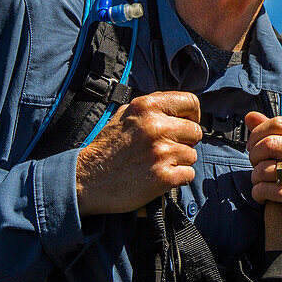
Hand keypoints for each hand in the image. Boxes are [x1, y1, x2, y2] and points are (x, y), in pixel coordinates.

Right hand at [76, 92, 201, 216]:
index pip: (191, 102)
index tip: (186, 124)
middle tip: (166, 149)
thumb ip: (152, 108)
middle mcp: (156, 126)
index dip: (192, 115)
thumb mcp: (125, 114)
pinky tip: (160, 177)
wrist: (86, 179)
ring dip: (179, 162)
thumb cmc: (107, 148)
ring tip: (157, 164)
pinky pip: (189, 174)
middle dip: (185, 142)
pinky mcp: (164, 176)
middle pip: (195, 132)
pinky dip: (178, 178)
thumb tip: (179, 108)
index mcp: (147, 107)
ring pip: (192, 155)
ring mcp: (161, 152)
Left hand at [245, 111, 281, 247]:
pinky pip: (266, 188)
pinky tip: (264, 195)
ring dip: (255, 177)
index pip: (278, 123)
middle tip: (255, 165)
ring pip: (264, 168)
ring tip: (261, 182)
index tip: (253, 146)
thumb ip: (272, 132)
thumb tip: (250, 116)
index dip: (257, 134)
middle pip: (269, 144)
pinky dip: (258, 193)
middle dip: (254, 156)